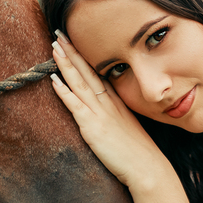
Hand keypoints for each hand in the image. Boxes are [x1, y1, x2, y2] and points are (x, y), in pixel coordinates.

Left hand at [49, 33, 170, 190]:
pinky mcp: (92, 127)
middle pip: (88, 71)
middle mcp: (108, 103)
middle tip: (60, 33)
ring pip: (80, 82)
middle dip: (73, 51)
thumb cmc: (140, 154)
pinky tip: (53, 79)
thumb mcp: (128, 129)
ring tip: (55, 46)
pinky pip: (75, 104)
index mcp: (117, 102)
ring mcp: (100, 113)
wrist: (148, 168)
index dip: (86, 56)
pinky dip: (64, 91)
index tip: (76, 42)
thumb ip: (116, 119)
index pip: (99, 73)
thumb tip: (107, 118)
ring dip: (66, 63)